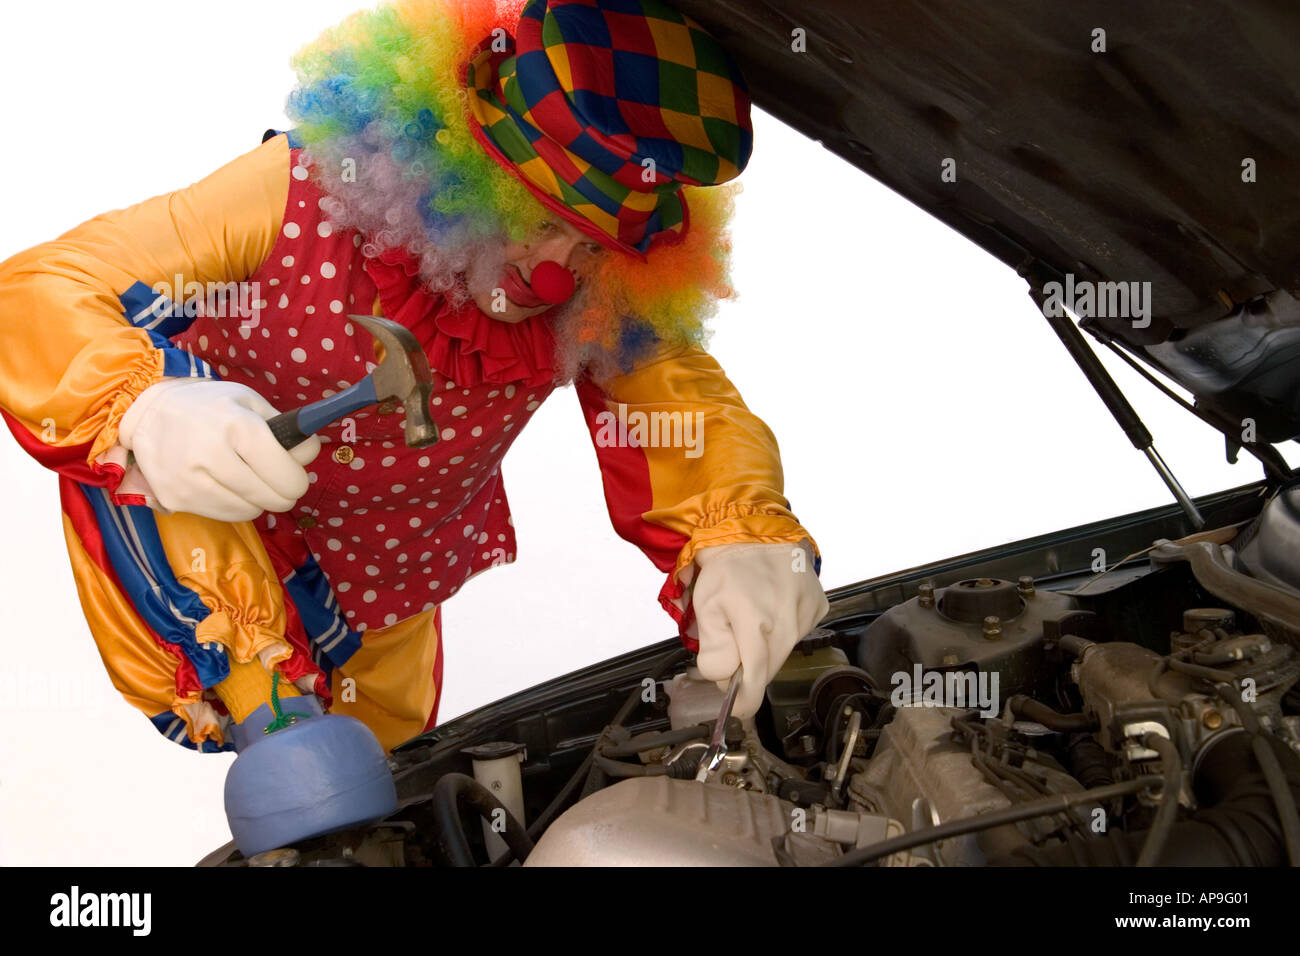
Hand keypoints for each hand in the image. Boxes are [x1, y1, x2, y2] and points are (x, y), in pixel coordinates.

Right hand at [118, 378, 320, 521]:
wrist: (148, 413)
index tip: (294, 475)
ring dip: (257, 500)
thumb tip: (309, 456)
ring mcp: (190, 480)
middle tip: (275, 482)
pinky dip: (233, 505)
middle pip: (272, 499)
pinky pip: (224, 515)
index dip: (297, 480)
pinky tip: (223, 484)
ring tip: (245, 478)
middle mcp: (212, 455)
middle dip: (282, 493)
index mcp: (238, 427)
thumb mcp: (251, 403)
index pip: (286, 476)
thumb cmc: (210, 407)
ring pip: (249, 511)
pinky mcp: (175, 498)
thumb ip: (286, 430)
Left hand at [691, 540, 828, 718]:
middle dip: (749, 669)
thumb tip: (723, 678)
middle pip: (769, 667)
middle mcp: (788, 623)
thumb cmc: (727, 567)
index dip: (745, 700)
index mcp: (756, 624)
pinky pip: (798, 632)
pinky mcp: (818, 606)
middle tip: (731, 651)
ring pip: (783, 650)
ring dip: (766, 647)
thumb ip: (714, 648)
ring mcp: (807, 614)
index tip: (737, 709)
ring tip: (751, 620)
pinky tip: (771, 610)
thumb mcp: (706, 605)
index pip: (755, 678)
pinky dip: (783, 630)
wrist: (757, 530)